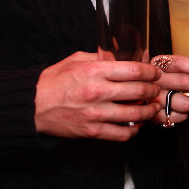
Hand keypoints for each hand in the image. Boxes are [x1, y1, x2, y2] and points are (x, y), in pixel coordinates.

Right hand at [34, 51, 161, 140]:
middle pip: (138, 91)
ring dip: (149, 111)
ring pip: (135, 114)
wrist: (33, 106)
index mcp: (94, 71)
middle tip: (156, 89)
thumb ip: (100, 57)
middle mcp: (97, 92)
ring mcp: (95, 113)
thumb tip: (121, 55)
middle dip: (153, 90)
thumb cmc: (54, 81)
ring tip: (152, 108)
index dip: (150, 72)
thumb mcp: (76, 60)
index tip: (154, 73)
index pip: (133, 70)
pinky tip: (135, 125)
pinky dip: (133, 130)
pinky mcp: (92, 131)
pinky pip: (122, 133)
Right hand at [151, 46, 188, 126]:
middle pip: (184, 82)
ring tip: (184, 99)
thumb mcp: (179, 64)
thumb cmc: (166, 76)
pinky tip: (176, 109)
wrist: (138, 92)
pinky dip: (182, 116)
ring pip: (183, 102)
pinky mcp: (151, 114)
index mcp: (159, 62)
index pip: (180, 63)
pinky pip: (176, 118)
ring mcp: (151, 97)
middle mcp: (153, 78)